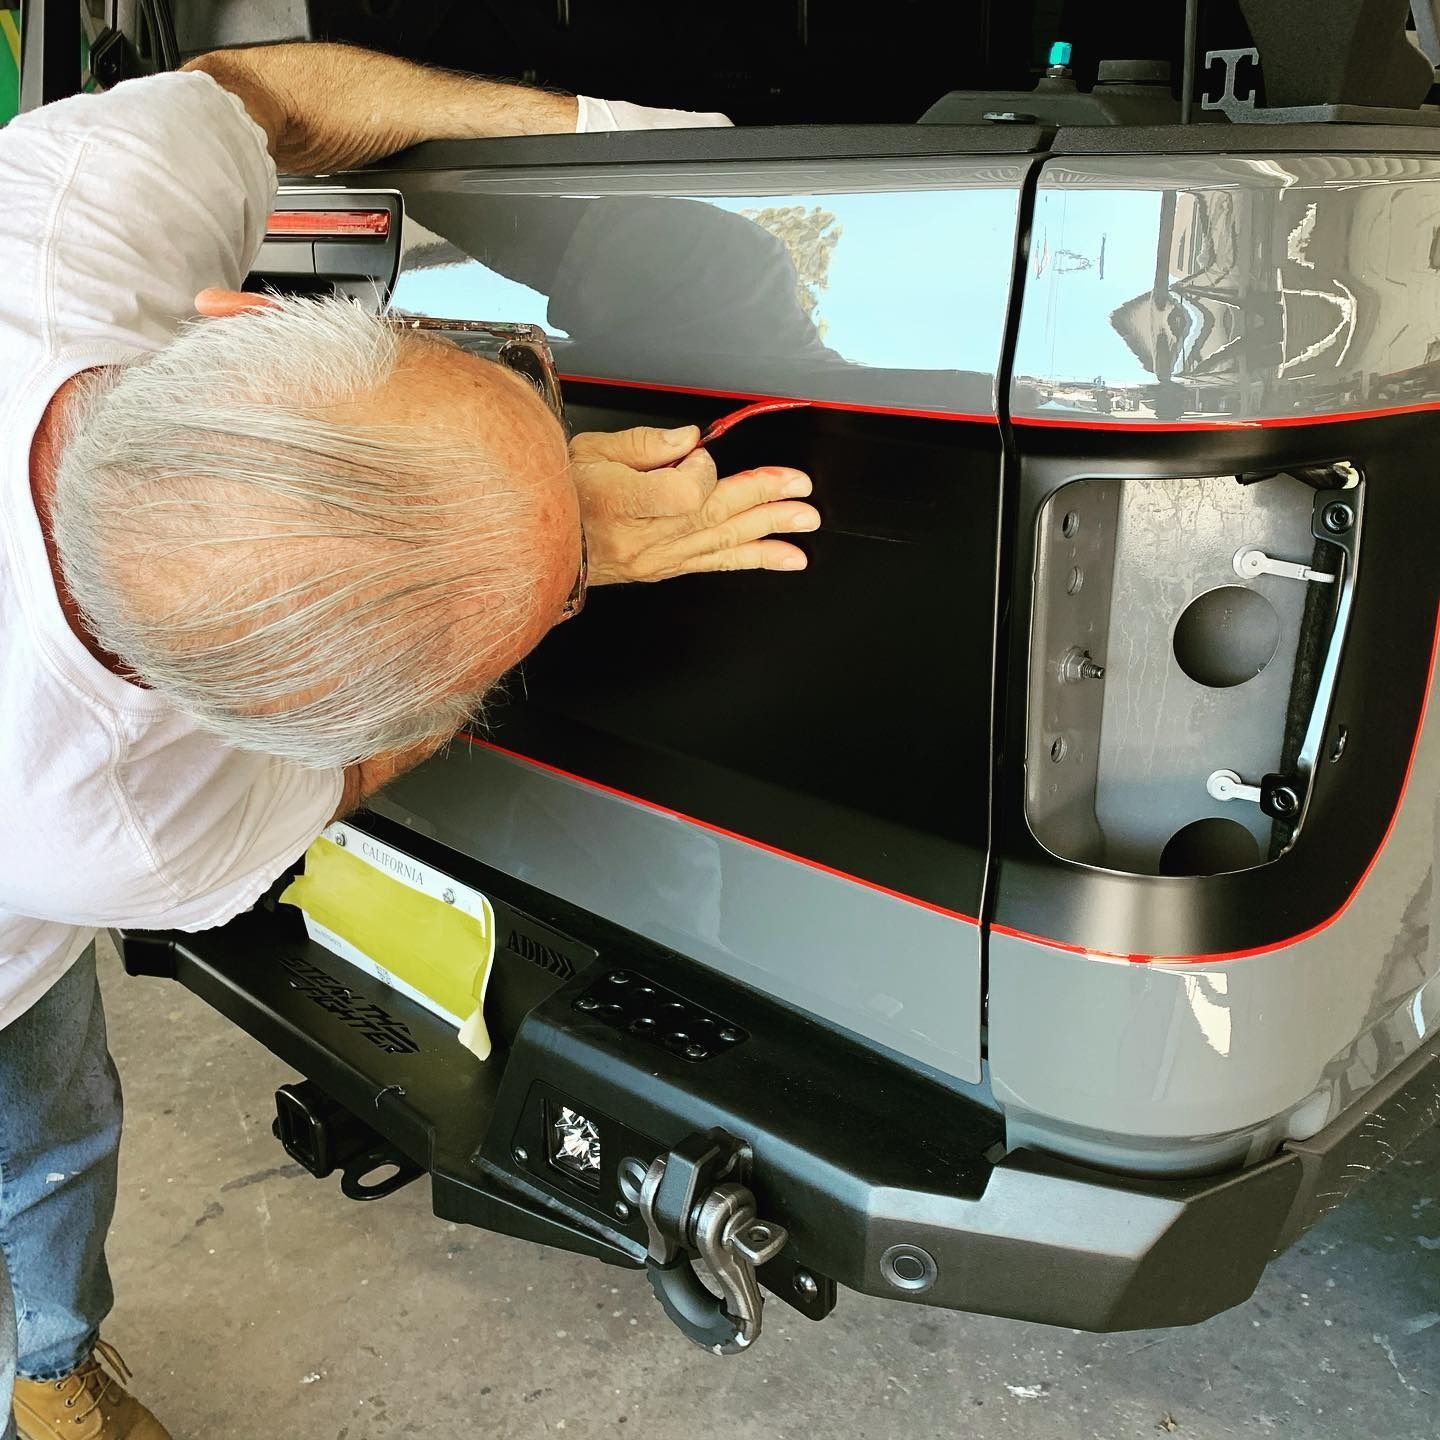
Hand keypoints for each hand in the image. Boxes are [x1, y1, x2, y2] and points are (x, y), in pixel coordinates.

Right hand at [569, 426, 817, 583]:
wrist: (536, 543)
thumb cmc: (558, 494)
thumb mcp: (589, 451)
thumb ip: (644, 444)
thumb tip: (689, 439)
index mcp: (621, 503)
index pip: (685, 492)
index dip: (700, 469)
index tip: (694, 454)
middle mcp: (644, 537)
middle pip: (715, 516)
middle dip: (763, 498)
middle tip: (801, 490)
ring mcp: (656, 559)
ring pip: (723, 542)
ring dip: (769, 530)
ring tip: (805, 522)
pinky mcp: (664, 569)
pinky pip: (716, 563)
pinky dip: (752, 558)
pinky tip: (782, 556)